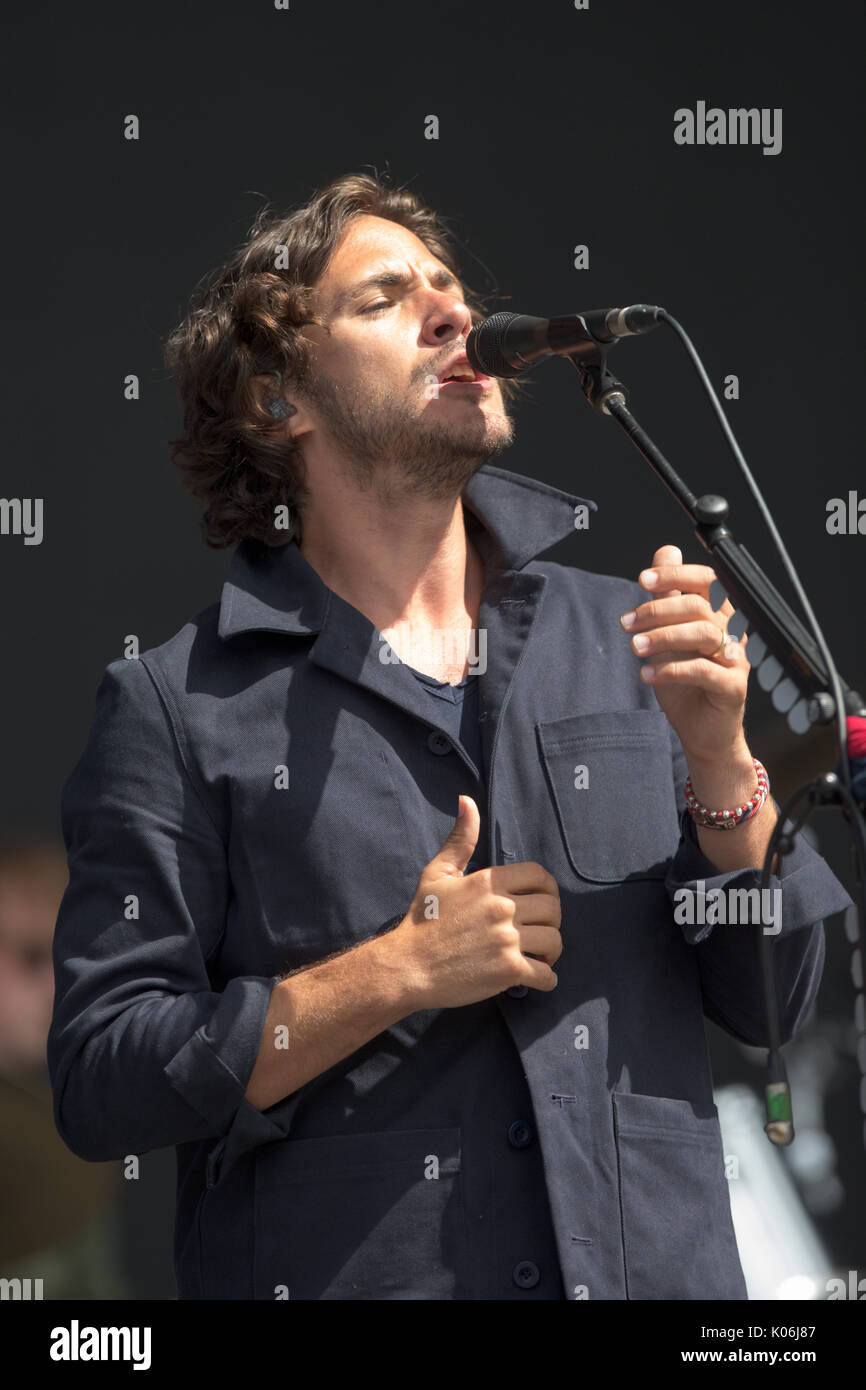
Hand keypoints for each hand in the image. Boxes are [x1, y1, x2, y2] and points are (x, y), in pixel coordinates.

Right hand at [395, 796, 561, 1009]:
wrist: (407, 966)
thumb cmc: (422, 919)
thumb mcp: (438, 873)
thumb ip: (460, 840)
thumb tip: (467, 801)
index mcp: (488, 882)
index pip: (540, 876)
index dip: (547, 888)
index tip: (542, 900)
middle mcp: (502, 908)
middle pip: (553, 908)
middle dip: (552, 920)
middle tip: (541, 930)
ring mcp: (506, 940)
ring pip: (554, 940)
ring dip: (552, 951)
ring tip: (541, 955)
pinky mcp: (507, 971)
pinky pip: (546, 975)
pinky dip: (547, 979)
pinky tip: (538, 977)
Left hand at [620, 543, 749, 764]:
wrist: (702, 732)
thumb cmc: (686, 685)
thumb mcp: (668, 636)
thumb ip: (667, 598)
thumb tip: (667, 552)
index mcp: (716, 617)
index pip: (706, 582)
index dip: (676, 575)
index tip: (643, 580)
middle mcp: (730, 634)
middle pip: (699, 606)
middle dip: (657, 610)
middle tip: (627, 623)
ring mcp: (735, 660)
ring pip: (703, 634)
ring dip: (662, 637)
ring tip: (634, 648)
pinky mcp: (733, 687)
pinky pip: (703, 670)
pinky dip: (671, 670)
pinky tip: (647, 675)